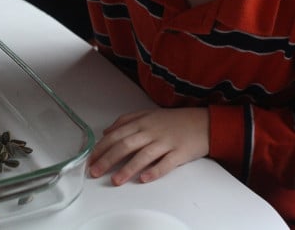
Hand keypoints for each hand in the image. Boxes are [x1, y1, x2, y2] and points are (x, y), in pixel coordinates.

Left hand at [88, 107, 208, 184]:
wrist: (204, 123)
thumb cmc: (173, 121)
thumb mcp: (147, 114)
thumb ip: (125, 121)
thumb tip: (106, 132)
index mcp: (141, 122)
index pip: (116, 135)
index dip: (101, 148)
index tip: (90, 159)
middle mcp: (151, 131)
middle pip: (125, 145)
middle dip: (107, 159)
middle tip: (95, 171)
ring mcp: (165, 142)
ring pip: (143, 155)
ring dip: (128, 168)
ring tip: (116, 180)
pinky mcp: (180, 153)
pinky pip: (166, 163)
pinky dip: (155, 171)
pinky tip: (144, 179)